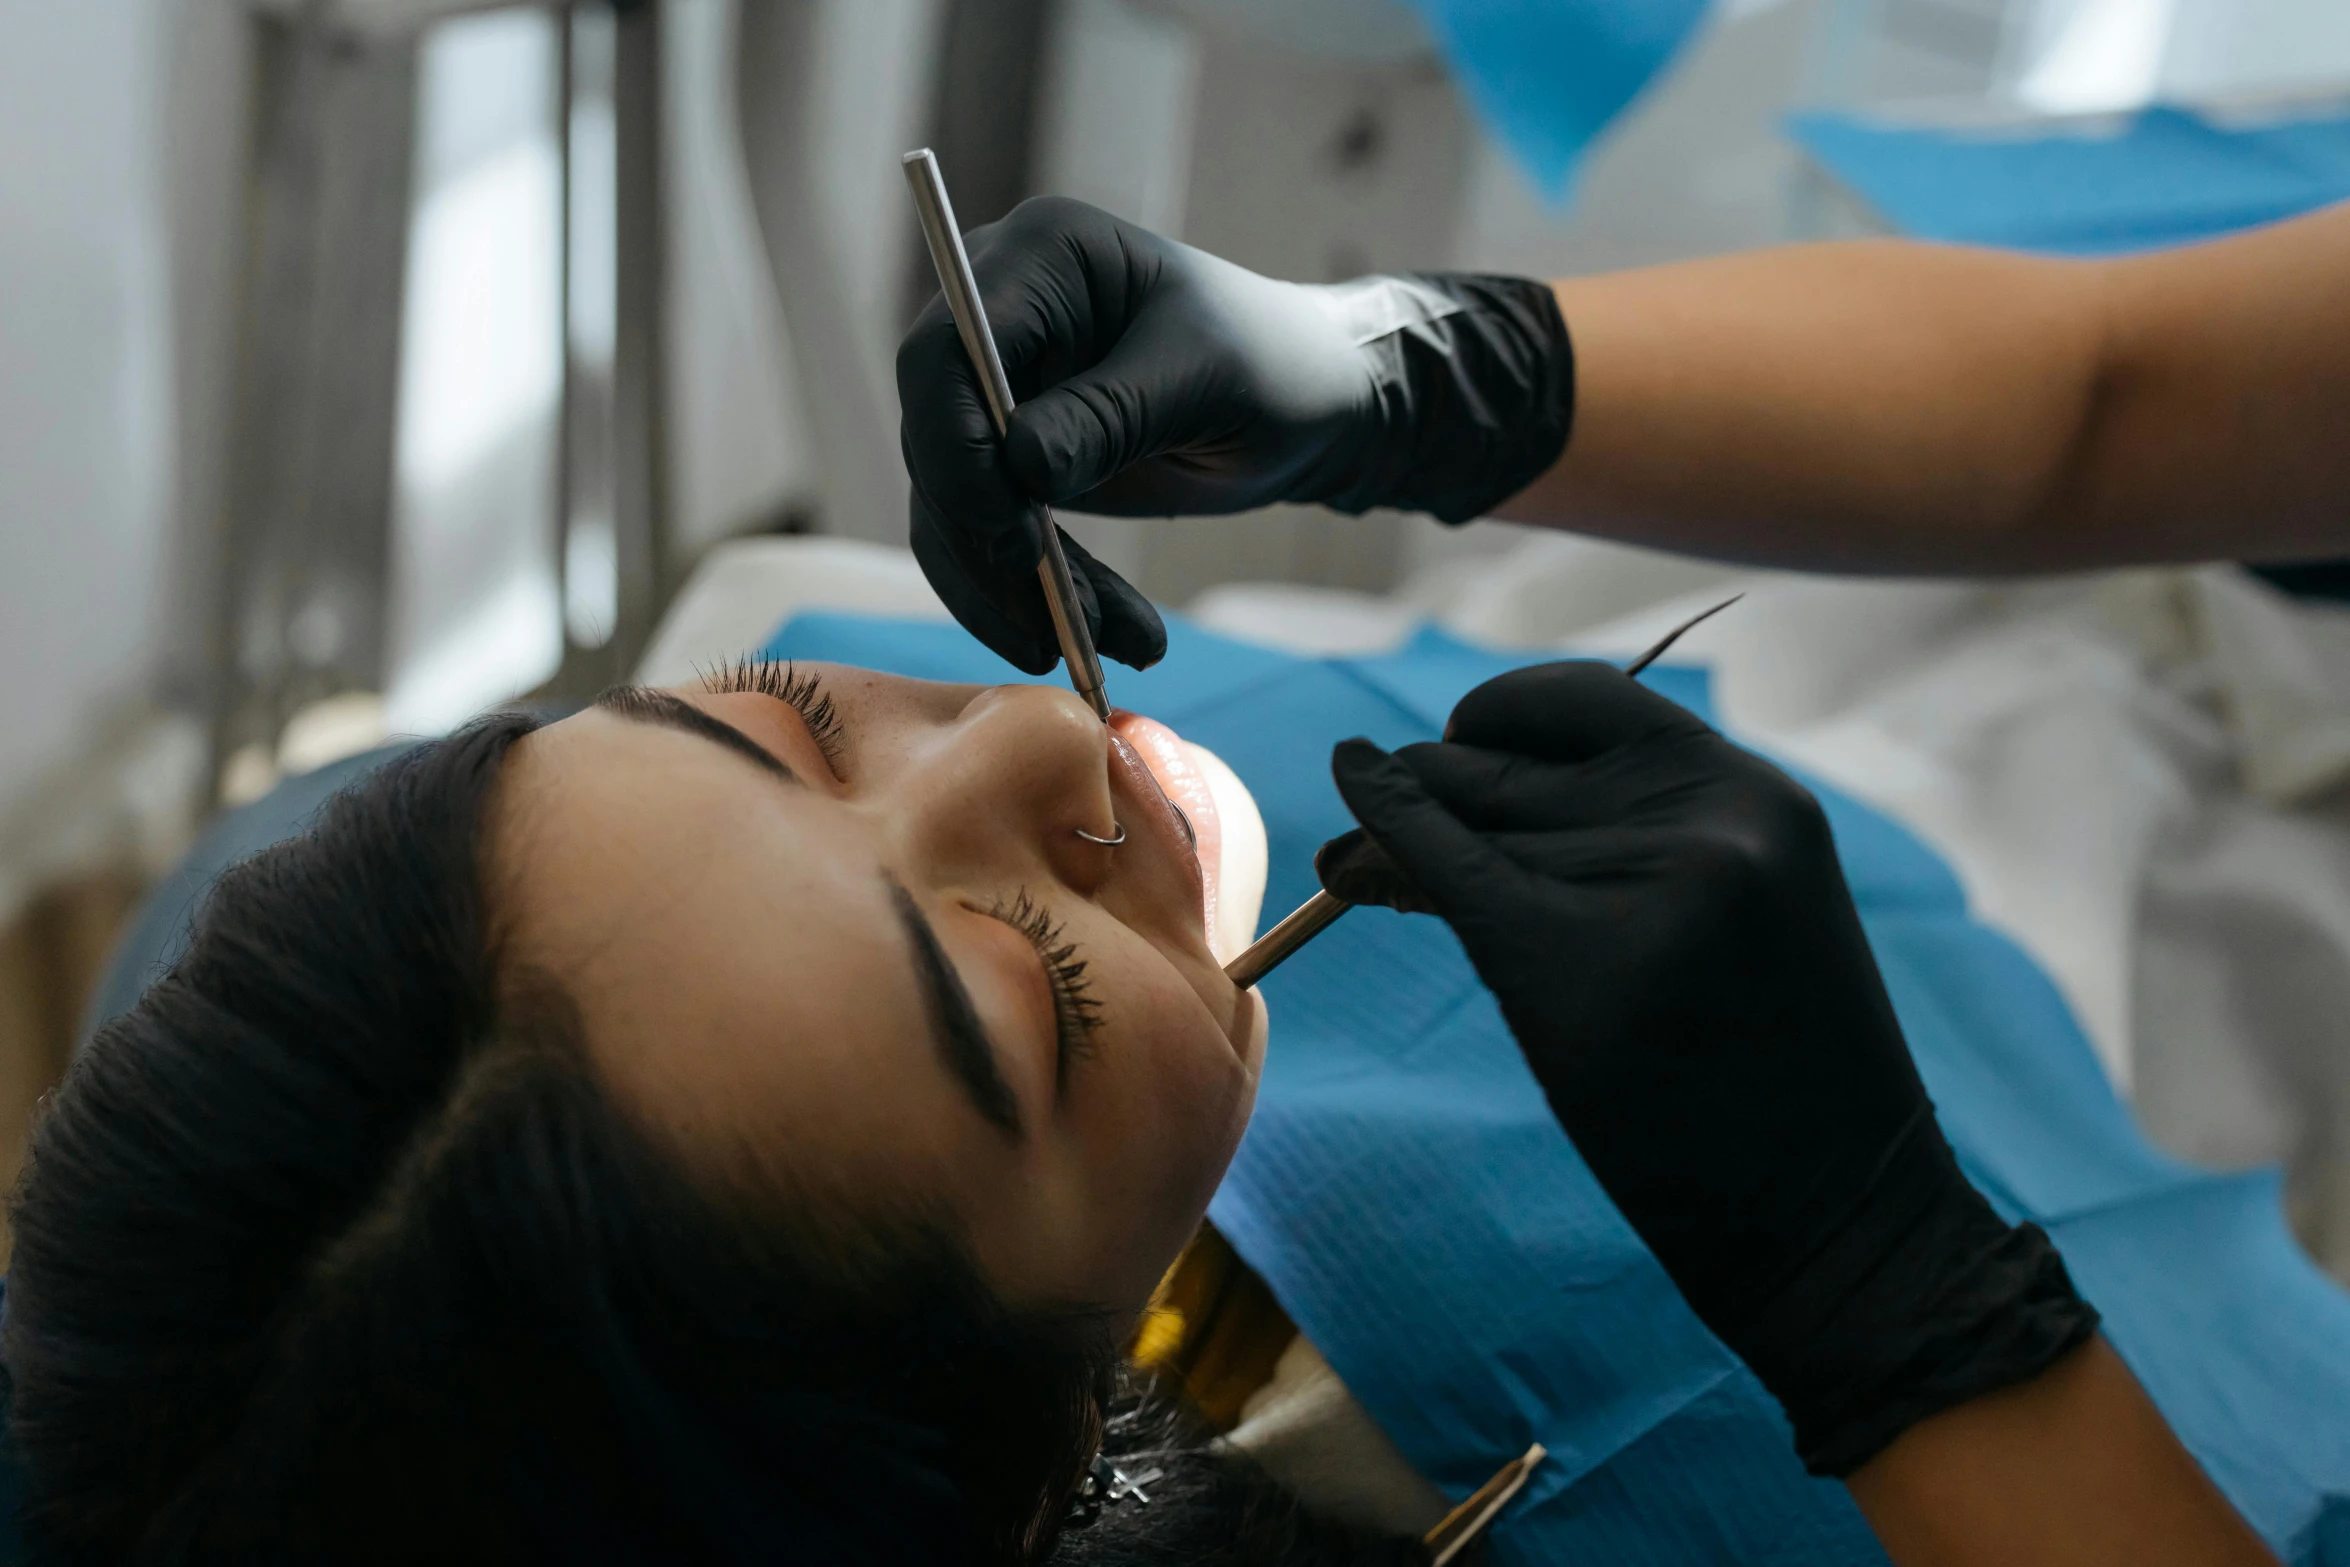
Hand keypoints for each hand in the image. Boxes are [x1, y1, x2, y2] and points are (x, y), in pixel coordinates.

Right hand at [896, 197, 1573, 672]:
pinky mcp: (1014, 460)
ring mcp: (1001, 394)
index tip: (1012, 535)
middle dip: (983, 541)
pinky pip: (989, 538)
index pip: (942, 355)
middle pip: (934, 439)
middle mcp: (999, 320)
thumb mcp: (1204, 379)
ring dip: (1012, 588)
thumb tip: (1019, 467)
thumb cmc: (1275, 361)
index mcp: (1038, 260)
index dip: (955, 451)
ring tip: (1102, 644)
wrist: (1315, 403)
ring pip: (954, 507)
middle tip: (1048, 624)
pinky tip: (1111, 634)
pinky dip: (1037, 593)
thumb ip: (1110, 414)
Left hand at [1319, 662, 2098, 1475]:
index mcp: (1755, 794)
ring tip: (1355, 872)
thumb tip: (1439, 777)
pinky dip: (1382, 828)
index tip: (1458, 751)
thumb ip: (1625, 837)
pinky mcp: (1574, 963)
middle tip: (1367, 832)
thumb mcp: (1732, 915)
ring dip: (1392, 839)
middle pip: (1503, 766)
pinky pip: (1442, 865)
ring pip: (1464, 824)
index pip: (1585, 697)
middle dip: (1428, 789)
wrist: (1841, 1222)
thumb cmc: (1774, 1081)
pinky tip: (1352, 804)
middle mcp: (1707, 818)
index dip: (1500, 717)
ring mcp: (1643, 887)